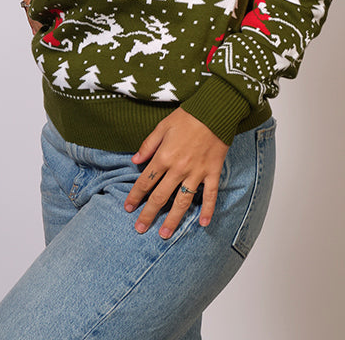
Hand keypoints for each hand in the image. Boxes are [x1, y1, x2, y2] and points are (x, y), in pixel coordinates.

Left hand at [125, 108, 229, 237]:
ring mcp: (197, 172)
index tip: (128, 207)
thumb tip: (135, 160)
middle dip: (148, 214)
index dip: (135, 196)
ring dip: (173, 219)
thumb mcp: (163, 126)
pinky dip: (208, 209)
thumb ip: (148, 144)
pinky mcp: (213, 171)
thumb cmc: (189, 115)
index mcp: (164, 156)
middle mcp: (178, 168)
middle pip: (160, 196)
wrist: (216, 110)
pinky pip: (210, 194)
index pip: (145, 181)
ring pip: (183, 201)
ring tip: (164, 234)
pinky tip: (203, 223)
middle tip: (140, 229)